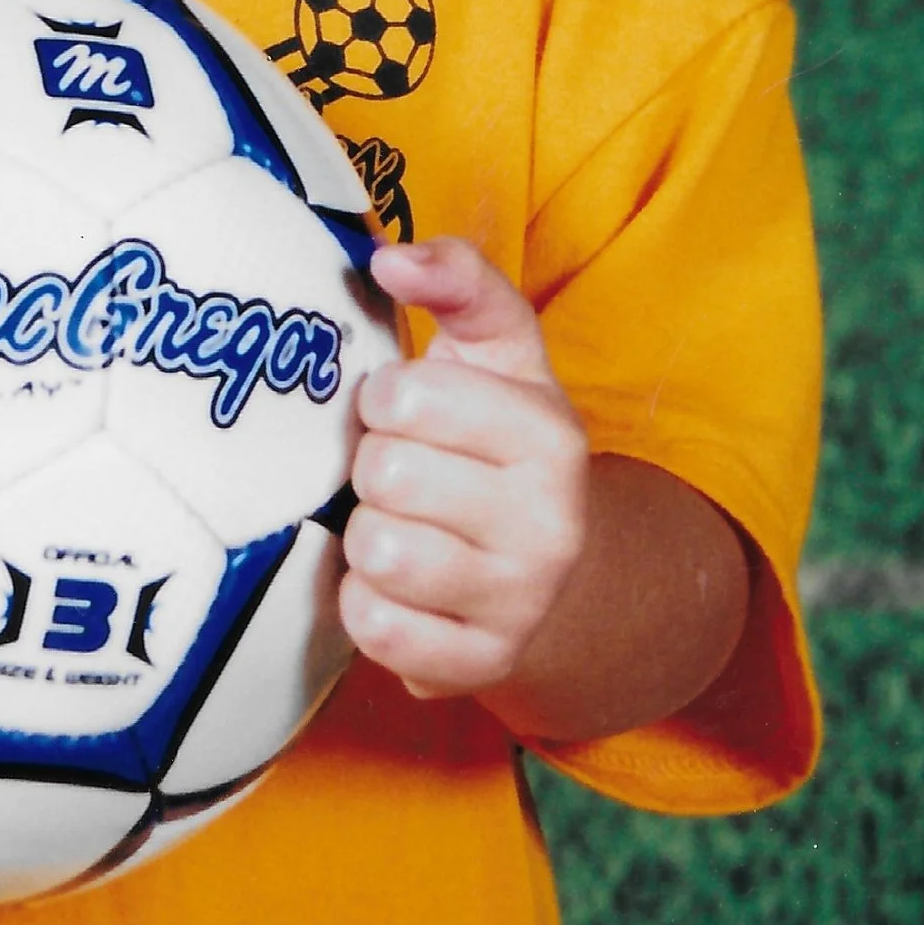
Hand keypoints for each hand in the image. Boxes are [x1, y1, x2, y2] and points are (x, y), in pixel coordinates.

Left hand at [338, 233, 588, 703]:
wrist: (558, 569)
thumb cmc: (497, 438)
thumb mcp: (497, 347)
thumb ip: (457, 278)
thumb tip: (390, 257)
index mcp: (548, 432)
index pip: (405, 398)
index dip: (383, 398)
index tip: (404, 411)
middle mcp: (549, 524)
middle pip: (385, 476)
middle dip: (373, 467)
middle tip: (400, 474)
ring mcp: (520, 603)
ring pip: (379, 555)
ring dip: (367, 536)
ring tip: (399, 525)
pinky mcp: (481, 667)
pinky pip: (377, 630)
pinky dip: (366, 604)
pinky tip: (395, 586)